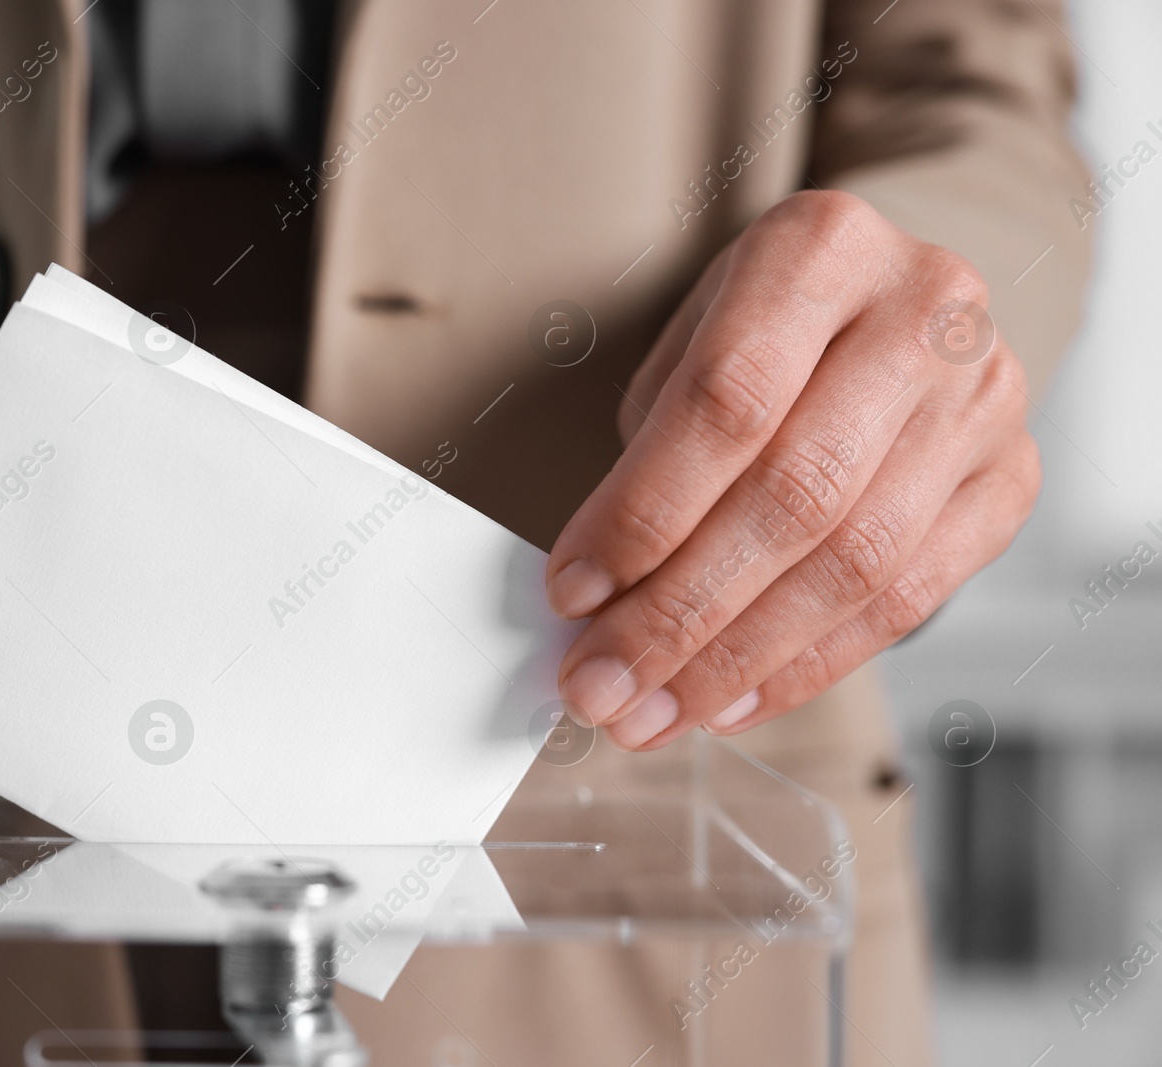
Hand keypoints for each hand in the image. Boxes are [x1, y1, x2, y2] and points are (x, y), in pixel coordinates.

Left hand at [545, 190, 1040, 750]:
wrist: (889, 301)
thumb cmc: (765, 327)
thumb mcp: (693, 339)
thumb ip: (649, 452)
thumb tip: (595, 599)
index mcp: (823, 249)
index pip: (728, 400)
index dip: (642, 511)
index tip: (573, 591)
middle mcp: (925, 312)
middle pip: (795, 494)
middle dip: (680, 611)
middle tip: (600, 682)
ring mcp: (984, 399)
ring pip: (855, 563)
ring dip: (736, 659)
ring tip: (651, 711)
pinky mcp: (1010, 480)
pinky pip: (906, 602)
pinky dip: (806, 666)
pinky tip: (729, 702)